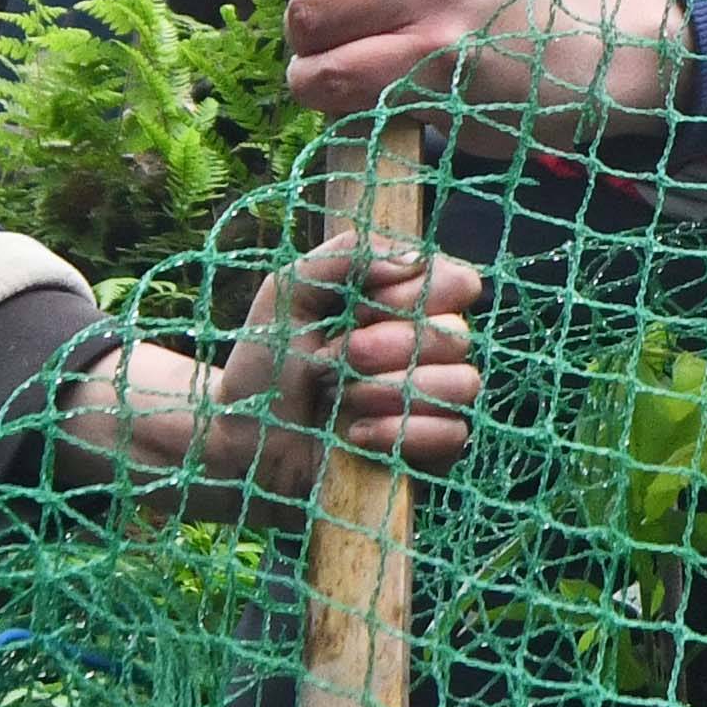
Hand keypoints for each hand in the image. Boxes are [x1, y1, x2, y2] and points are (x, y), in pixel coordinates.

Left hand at [77, 235, 490, 492]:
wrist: (245, 436)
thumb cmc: (267, 362)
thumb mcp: (290, 290)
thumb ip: (347, 254)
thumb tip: (415, 260)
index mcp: (405, 305)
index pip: (458, 283)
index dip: (415, 296)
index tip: (360, 308)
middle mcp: (427, 350)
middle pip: (457, 335)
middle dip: (389, 346)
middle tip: (336, 357)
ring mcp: (433, 402)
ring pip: (462, 384)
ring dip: (392, 390)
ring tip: (342, 398)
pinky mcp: (432, 452)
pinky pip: (454, 434)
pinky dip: (401, 432)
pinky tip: (357, 434)